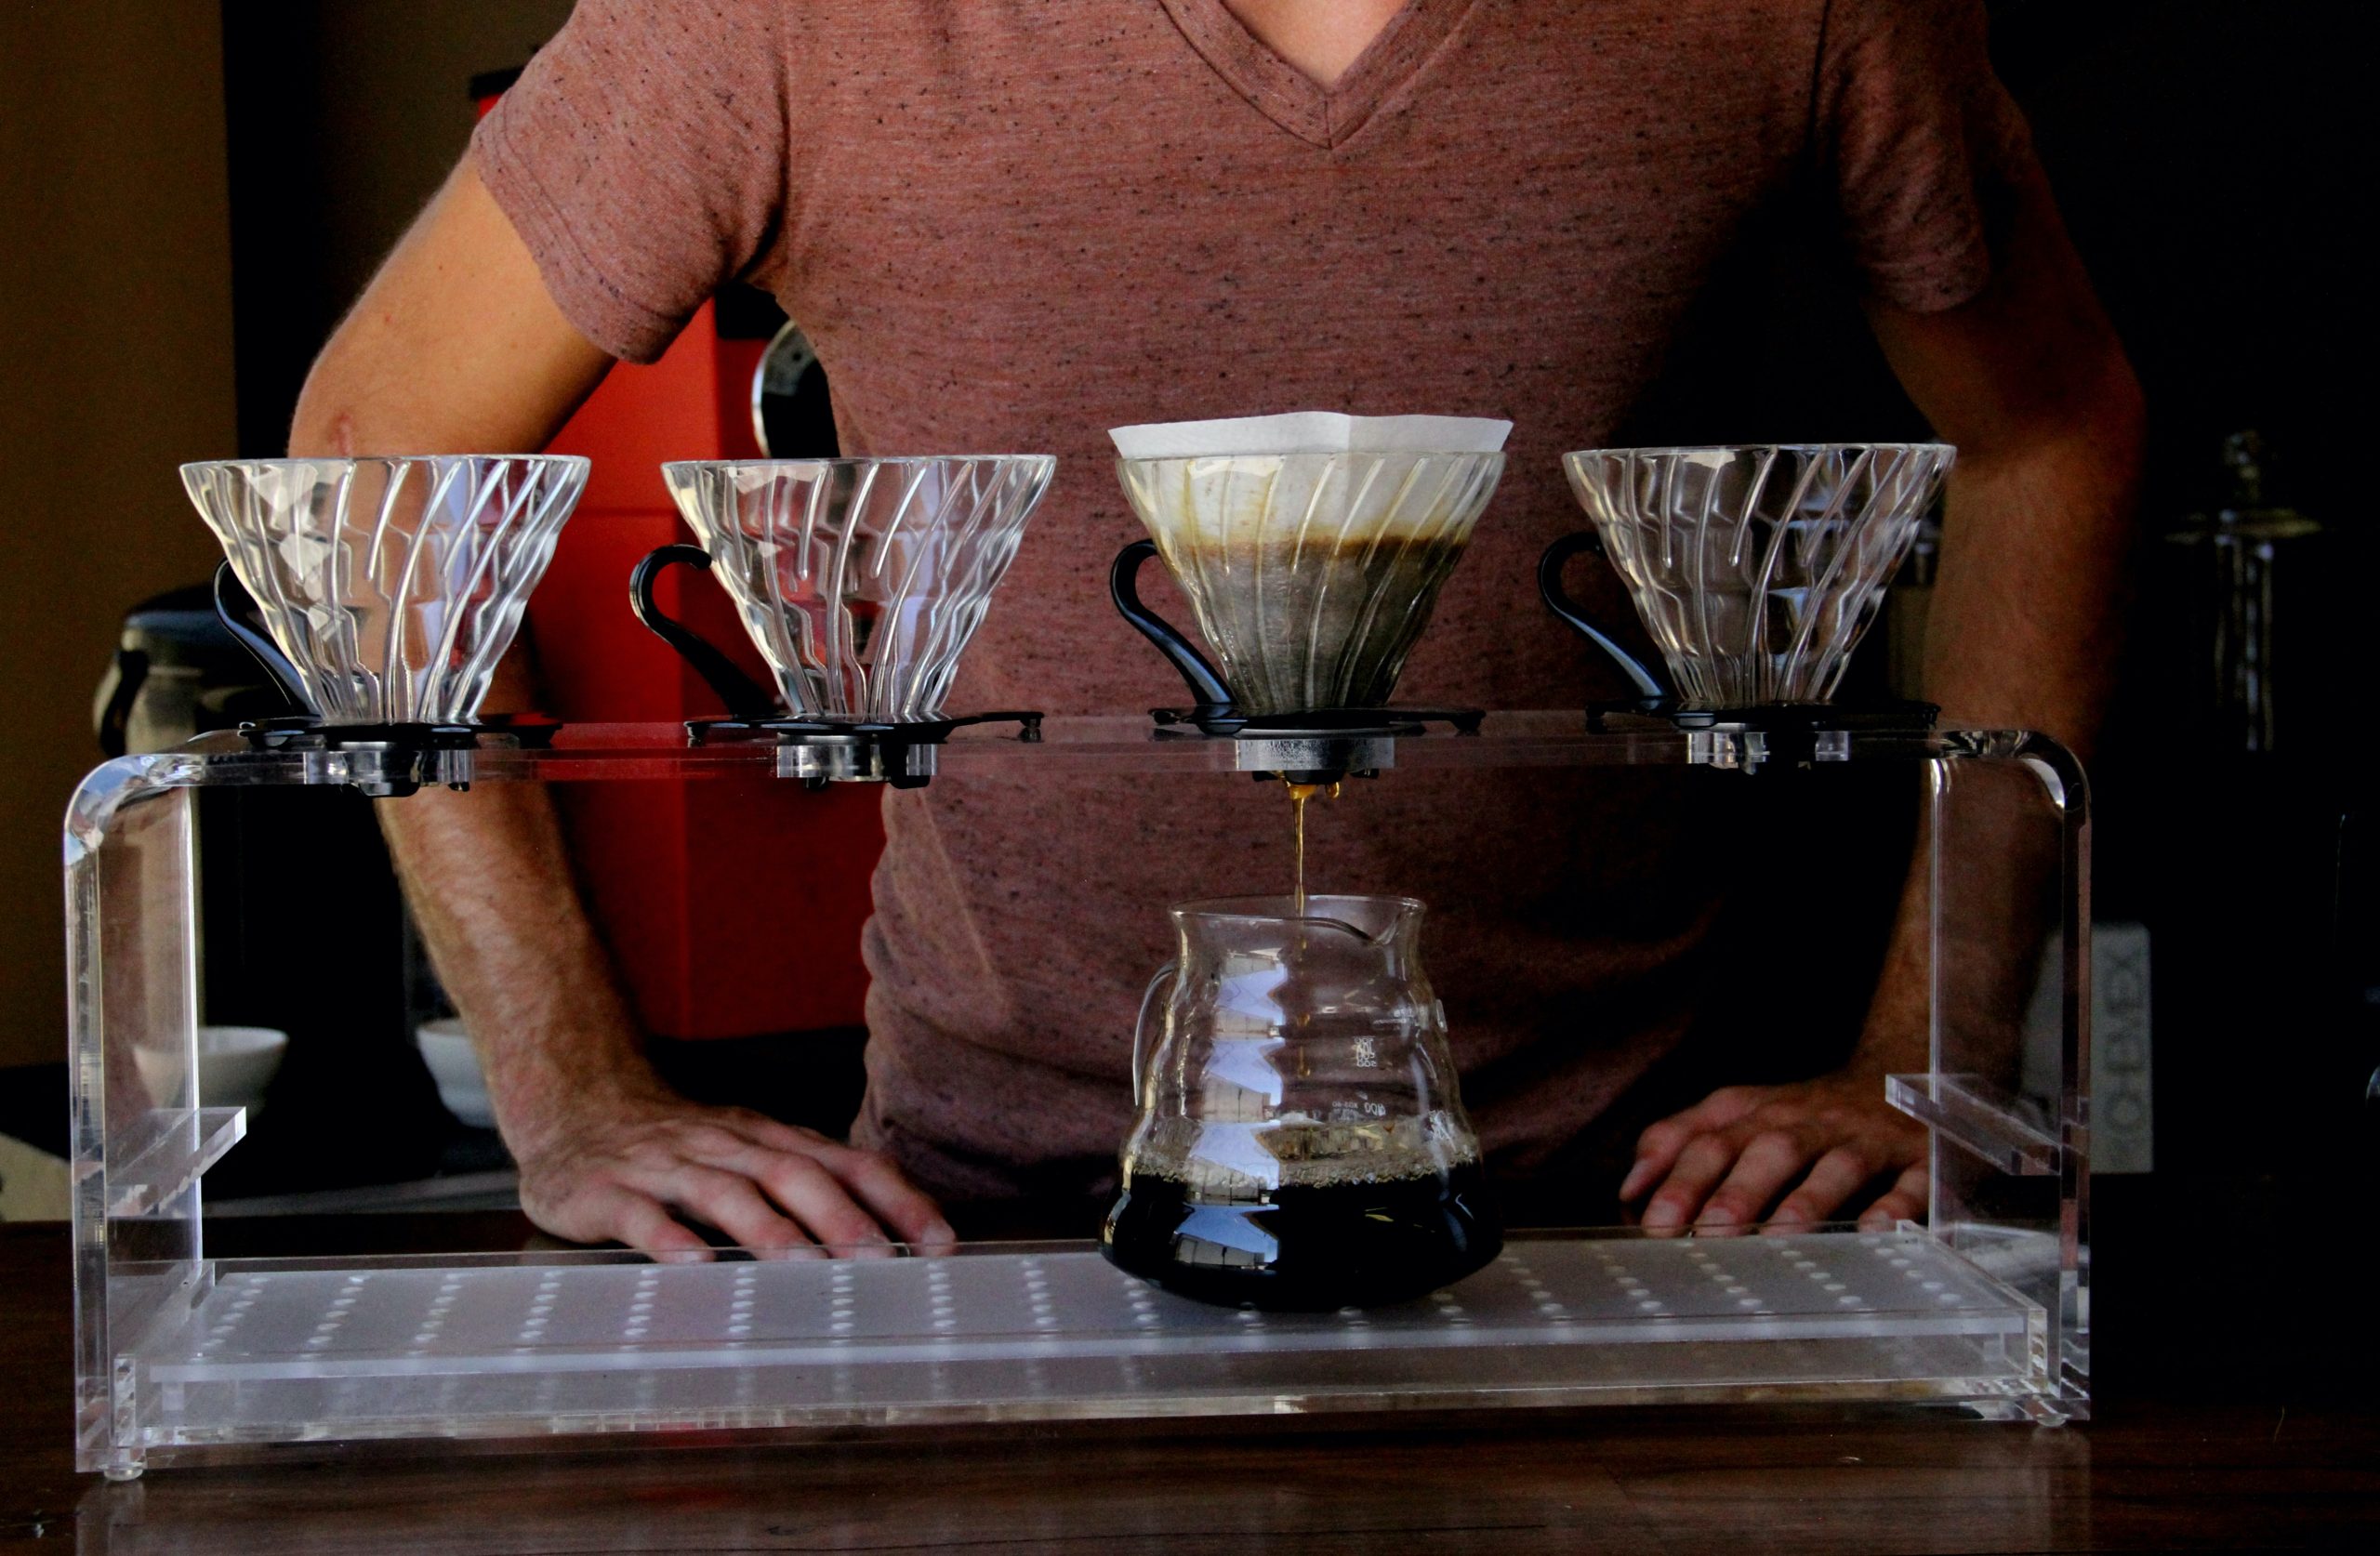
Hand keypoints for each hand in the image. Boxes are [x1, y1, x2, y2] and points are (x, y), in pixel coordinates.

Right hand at [511, 1085, 955, 1261]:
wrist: (574, 1106)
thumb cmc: (676, 1146)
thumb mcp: (747, 1153)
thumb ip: (806, 1185)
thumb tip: (889, 1231)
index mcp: (767, 1139)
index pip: (846, 1163)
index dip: (895, 1199)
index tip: (940, 1241)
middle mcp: (724, 1146)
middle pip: (791, 1173)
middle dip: (840, 1215)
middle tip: (880, 1258)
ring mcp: (665, 1167)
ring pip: (724, 1192)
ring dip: (767, 1229)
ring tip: (804, 1265)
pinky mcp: (608, 1191)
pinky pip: (641, 1215)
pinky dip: (669, 1239)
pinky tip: (695, 1266)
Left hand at [1618, 1075, 1926, 1233]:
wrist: (1898, 1065)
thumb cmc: (1804, 1112)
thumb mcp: (1739, 1113)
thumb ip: (1679, 1141)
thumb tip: (1629, 1189)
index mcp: (1760, 1112)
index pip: (1710, 1139)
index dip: (1679, 1179)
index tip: (1651, 1223)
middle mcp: (1808, 1123)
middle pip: (1767, 1149)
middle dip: (1736, 1191)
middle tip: (1707, 1234)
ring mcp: (1865, 1140)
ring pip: (1835, 1165)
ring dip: (1807, 1199)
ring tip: (1779, 1236)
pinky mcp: (1918, 1159)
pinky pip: (1912, 1181)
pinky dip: (1898, 1206)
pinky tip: (1878, 1231)